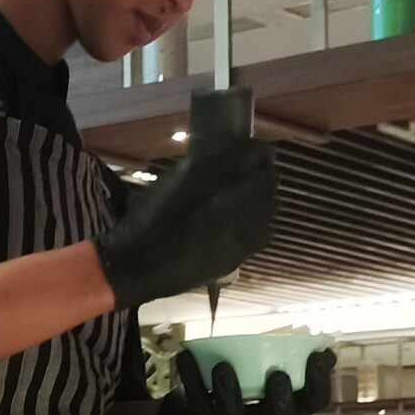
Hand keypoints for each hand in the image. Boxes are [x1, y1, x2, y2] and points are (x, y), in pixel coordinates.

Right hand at [94, 138, 279, 309]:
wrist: (142, 262)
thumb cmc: (148, 219)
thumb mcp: (172, 180)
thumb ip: (204, 166)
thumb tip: (227, 157)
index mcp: (211, 169)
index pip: (258, 151)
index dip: (258, 155)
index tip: (252, 160)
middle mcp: (233, 190)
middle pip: (270, 177)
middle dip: (260, 180)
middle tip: (245, 187)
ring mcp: (242, 219)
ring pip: (272, 204)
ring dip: (260, 204)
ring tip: (242, 211)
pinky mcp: (244, 246)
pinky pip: (267, 231)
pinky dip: (257, 229)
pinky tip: (239, 233)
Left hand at [159, 346, 335, 414]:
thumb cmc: (239, 388)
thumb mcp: (265, 376)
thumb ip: (292, 363)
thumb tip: (325, 349)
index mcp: (287, 410)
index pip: (313, 404)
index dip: (320, 383)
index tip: (318, 357)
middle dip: (281, 402)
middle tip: (277, 375)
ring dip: (228, 393)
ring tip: (222, 366)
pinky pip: (196, 406)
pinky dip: (191, 379)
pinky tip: (186, 356)